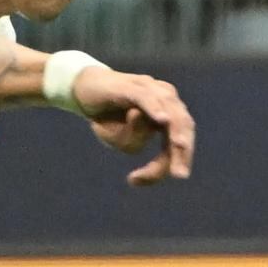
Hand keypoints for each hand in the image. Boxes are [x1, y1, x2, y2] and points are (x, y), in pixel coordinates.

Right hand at [72, 67, 195, 185]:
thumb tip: (146, 120)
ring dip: (176, 131)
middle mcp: (166, 98)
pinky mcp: (131, 85)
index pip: (181, 141)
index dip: (173, 163)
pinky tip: (162, 120)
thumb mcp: (119, 139)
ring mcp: (150, 89)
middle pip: (183, 125)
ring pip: (170, 110)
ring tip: (178, 146)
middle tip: (179, 176)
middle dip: (183, 151)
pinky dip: (155, 108)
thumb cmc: (107, 116)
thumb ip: (134, 139)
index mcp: (170, 114)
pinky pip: (147, 96)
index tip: (141, 181)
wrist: (83, 90)